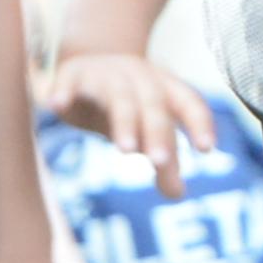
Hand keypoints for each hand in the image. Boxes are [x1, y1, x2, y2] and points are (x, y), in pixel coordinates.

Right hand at [42, 52, 213, 199]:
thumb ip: (163, 161)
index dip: (199, 123)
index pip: (189, 104)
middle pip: (154, 105)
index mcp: (166, 89)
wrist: (86, 66)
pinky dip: (64, 91)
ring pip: (120, 97)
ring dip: (125, 122)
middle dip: (158, 133)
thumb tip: (178, 196)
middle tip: (160, 161)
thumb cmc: (125, 106)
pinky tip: (56, 106)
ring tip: (127, 149)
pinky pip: (69, 81)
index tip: (206, 149)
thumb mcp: (145, 131)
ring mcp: (107, 73)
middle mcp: (141, 77)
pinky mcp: (73, 73)